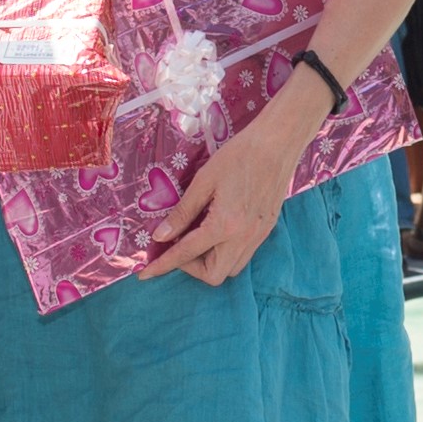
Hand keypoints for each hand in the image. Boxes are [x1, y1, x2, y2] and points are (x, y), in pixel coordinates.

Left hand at [139, 89, 314, 285]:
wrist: (277, 146)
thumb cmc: (237, 157)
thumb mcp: (203, 181)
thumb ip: (182, 212)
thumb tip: (161, 236)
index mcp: (225, 225)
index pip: (187, 254)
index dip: (164, 265)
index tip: (145, 274)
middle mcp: (244, 238)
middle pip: (213, 275)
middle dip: (190, 267)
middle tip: (176, 245)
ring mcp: (258, 237)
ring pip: (230, 269)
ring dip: (208, 262)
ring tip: (193, 237)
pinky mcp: (266, 231)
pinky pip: (242, 255)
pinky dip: (224, 253)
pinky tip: (213, 231)